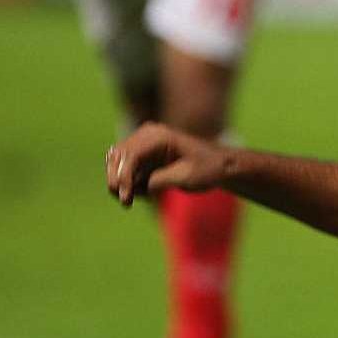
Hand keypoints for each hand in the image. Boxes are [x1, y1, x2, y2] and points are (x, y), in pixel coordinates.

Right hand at [105, 123, 228, 205]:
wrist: (219, 167)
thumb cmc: (208, 170)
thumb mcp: (186, 177)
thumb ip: (160, 180)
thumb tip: (139, 186)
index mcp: (160, 136)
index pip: (130, 155)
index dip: (123, 176)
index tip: (126, 197)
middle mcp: (148, 135)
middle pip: (117, 156)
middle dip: (117, 180)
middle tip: (126, 202)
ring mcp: (144, 144)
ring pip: (117, 163)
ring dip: (121, 183)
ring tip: (138, 198)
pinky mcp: (144, 155)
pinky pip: (126, 170)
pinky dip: (130, 183)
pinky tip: (147, 193)